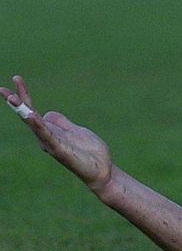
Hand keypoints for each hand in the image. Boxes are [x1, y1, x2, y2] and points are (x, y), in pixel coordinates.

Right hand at [2, 75, 113, 192]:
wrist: (102, 170)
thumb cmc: (90, 153)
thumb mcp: (76, 131)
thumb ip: (62, 123)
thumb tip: (47, 113)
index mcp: (50, 132)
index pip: (33, 111)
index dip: (25, 96)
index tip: (16, 79)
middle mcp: (46, 138)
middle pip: (28, 116)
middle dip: (16, 102)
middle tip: (1, 89)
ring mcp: (52, 144)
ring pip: (34, 125)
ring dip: (22, 111)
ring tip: (12, 98)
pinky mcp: (61, 150)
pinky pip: (48, 136)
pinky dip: (39, 126)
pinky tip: (32, 116)